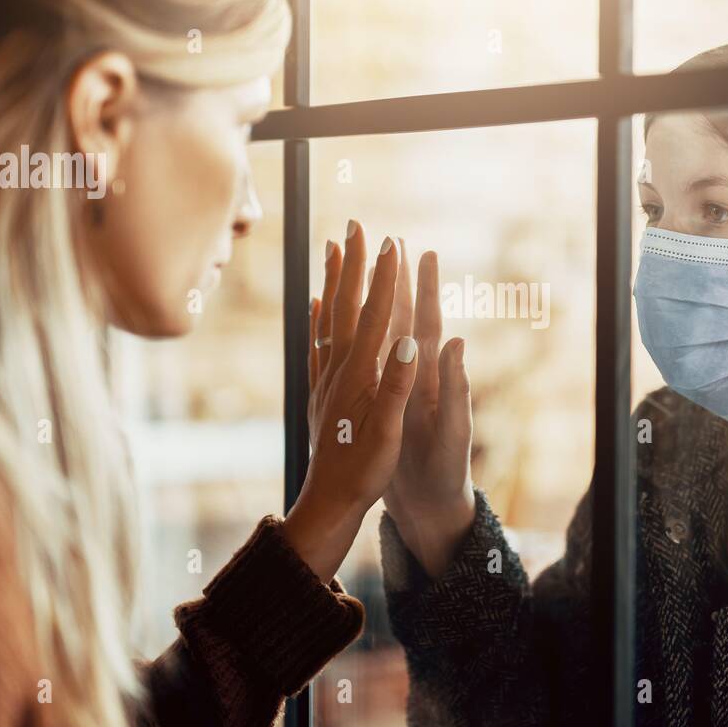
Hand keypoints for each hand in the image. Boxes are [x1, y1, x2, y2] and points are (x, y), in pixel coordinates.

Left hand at [290, 222, 417, 580]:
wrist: (328, 502)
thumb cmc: (365, 471)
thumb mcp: (389, 430)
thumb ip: (397, 384)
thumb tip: (409, 341)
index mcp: (360, 374)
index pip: (375, 315)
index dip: (384, 278)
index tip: (391, 242)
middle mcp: (339, 369)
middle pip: (346, 304)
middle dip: (353, 262)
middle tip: (357, 225)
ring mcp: (327, 378)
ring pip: (329, 316)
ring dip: (334, 279)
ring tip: (332, 247)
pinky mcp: (322, 391)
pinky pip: (318, 342)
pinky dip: (318, 316)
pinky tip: (318, 302)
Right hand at [380, 244, 477, 579]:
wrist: (432, 508)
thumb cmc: (446, 474)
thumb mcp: (453, 432)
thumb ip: (456, 389)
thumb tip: (456, 342)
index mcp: (432, 379)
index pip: (427, 323)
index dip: (423, 288)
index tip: (419, 250)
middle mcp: (416, 378)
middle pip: (404, 319)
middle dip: (396, 281)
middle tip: (388, 241)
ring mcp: (397, 389)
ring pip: (379, 335)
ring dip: (371, 301)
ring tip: (357, 268)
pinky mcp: (381, 405)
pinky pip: (360, 362)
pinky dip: (349, 338)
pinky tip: (333, 323)